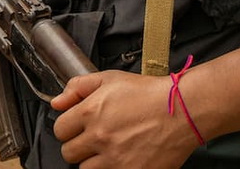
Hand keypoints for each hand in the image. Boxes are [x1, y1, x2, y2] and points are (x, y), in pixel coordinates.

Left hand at [51, 71, 197, 168]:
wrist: (182, 110)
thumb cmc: (148, 93)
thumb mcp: (109, 79)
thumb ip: (78, 87)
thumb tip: (57, 102)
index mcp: (90, 112)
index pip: (60, 130)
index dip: (68, 127)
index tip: (77, 127)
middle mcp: (99, 137)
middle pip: (69, 153)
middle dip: (79, 146)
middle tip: (94, 139)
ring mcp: (115, 159)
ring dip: (93, 162)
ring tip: (109, 150)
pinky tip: (122, 158)